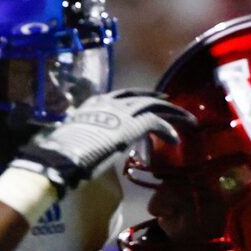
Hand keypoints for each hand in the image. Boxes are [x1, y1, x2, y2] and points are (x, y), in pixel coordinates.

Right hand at [8, 92, 190, 193]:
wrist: (62, 156)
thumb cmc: (61, 153)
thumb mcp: (73, 139)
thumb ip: (85, 138)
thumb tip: (85, 148)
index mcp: (94, 103)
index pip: (123, 95)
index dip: (140, 97)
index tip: (153, 101)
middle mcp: (109, 102)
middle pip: (142, 97)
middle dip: (161, 102)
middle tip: (175, 107)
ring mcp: (121, 111)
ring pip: (155, 106)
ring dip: (173, 114)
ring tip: (189, 122)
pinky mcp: (131, 124)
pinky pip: (156, 123)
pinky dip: (167, 130)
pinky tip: (175, 140)